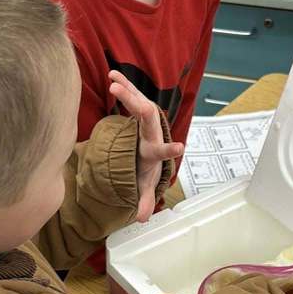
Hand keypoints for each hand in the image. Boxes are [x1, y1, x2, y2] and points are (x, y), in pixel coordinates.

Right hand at [108, 71, 183, 221]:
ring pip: (140, 101)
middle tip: (117, 93)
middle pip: (149, 117)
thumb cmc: (145, 168)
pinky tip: (111, 74)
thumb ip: (145, 200)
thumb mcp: (144, 185)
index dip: (170, 151)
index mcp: (152, 152)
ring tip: (112, 80)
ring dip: (127, 90)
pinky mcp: (140, 109)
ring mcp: (147, 120)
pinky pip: (133, 95)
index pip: (163, 152)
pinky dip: (123, 85)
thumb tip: (143, 220)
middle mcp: (152, 133)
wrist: (148, 152)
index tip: (180, 147)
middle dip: (135, 104)